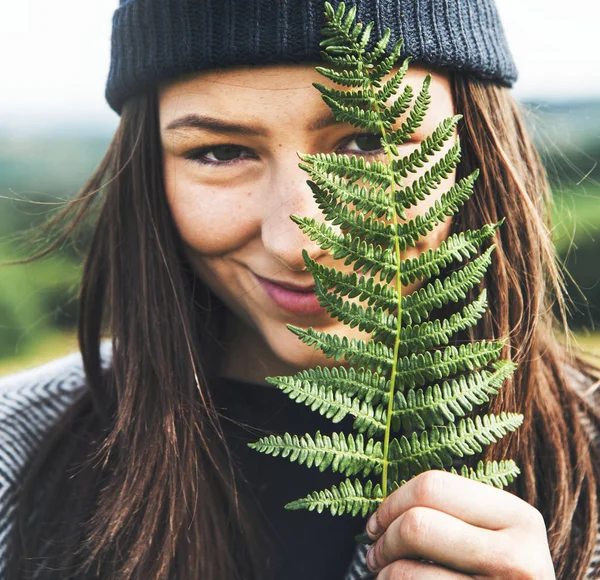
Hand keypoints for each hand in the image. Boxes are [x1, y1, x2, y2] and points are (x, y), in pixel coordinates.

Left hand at [364, 470, 555, 578]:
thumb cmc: (500, 575)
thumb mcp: (496, 537)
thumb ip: (457, 514)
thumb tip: (388, 507)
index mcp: (518, 517)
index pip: (435, 486)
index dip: (394, 500)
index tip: (378, 519)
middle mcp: (517, 556)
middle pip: (417, 523)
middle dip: (385, 535)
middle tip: (374, 547)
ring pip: (408, 569)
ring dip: (384, 569)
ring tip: (382, 570)